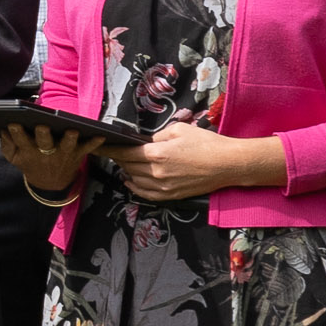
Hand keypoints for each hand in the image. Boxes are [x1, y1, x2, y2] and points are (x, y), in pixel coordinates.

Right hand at [0, 123, 98, 199]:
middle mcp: (46, 152)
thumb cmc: (31, 163)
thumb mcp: (14, 158)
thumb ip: (7, 144)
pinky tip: (101, 135)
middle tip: (42, 127)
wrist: (50, 184)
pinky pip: (87, 148)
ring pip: (67, 145)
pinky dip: (94, 143)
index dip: (17, 133)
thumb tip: (4, 130)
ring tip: (72, 131)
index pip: (21, 140)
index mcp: (29, 151)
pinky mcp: (76, 154)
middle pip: (44, 143)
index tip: (13, 124)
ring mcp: (63, 153)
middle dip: (43, 135)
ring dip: (69, 139)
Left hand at [113, 120, 290, 203]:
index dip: (108, 150)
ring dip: (126, 171)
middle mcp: (155, 172)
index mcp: (156, 153)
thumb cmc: (206, 143)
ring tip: (122, 163)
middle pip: (127, 166)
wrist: (228, 164)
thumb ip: (157, 135)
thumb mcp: (179, 130)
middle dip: (117, 158)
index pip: (123, 153)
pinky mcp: (171, 196)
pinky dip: (134, 187)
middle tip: (111, 151)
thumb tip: (146, 141)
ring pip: (134, 180)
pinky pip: (145, 194)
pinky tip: (130, 180)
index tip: (97, 146)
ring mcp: (163, 187)